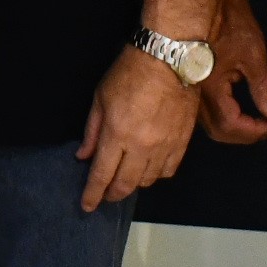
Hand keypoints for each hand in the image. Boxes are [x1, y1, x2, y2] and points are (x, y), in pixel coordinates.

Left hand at [77, 46, 198, 209]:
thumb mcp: (100, 97)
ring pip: (148, 180)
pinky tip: (148, 170)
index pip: (102, 174)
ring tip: (125, 179)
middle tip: (105, 196)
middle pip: (126, 184)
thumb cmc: (129, 73)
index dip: (93, 193)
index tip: (87, 206)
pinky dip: (156, 175)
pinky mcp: (182, 143)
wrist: (169, 60)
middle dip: (113, 194)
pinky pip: (168, 171)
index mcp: (118, 134)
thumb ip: (92, 131)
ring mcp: (165, 147)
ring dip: (134, 184)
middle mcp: (142, 146)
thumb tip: (84, 155)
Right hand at [198, 0, 266, 144]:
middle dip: (243, 134)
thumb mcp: (252, 53)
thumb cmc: (229, 22)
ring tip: (253, 120)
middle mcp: (194, 92)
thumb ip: (263, 87)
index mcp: (208, 88)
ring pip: (208, 120)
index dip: (254, 131)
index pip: (230, 125)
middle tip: (265, 127)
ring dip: (232, 125)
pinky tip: (235, 104)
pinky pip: (204, 107)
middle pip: (217, 129)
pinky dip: (222, 112)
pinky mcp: (189, 78)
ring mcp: (189, 86)